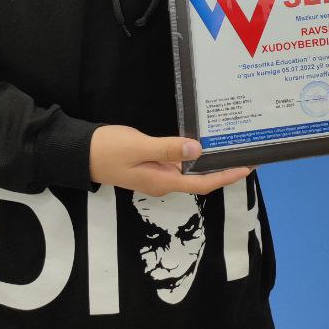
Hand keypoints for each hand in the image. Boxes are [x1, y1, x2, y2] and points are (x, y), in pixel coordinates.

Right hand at [89, 125, 249, 195]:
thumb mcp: (139, 146)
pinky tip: (201, 145)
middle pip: (200, 180)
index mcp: (162, 181)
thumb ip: (168, 149)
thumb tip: (198, 150)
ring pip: (190, 172)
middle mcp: (163, 182)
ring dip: (210, 163)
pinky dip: (194, 156)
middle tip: (244, 154)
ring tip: (228, 148)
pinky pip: (179, 164)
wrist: (81, 153)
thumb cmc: (109, 149)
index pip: (202, 183)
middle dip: (223, 169)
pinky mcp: (151, 165)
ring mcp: (156, 175)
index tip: (247, 168)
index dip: (226, 177)